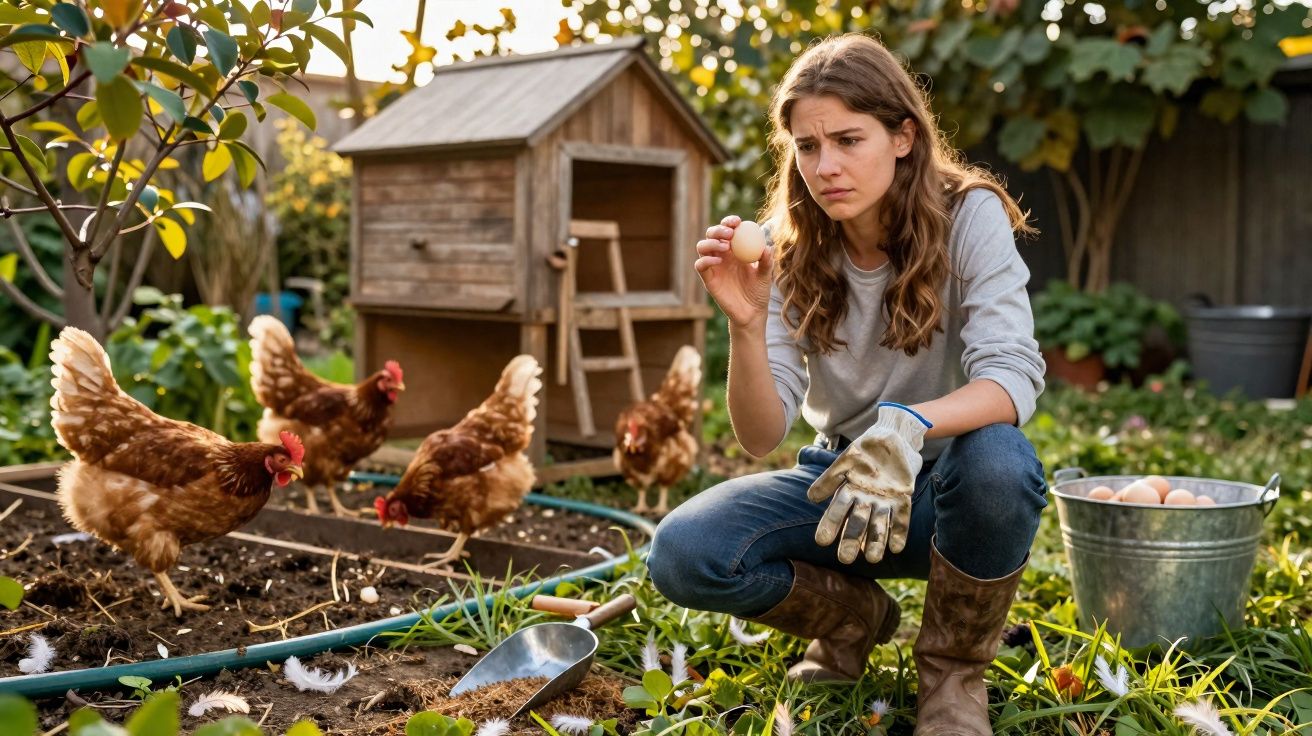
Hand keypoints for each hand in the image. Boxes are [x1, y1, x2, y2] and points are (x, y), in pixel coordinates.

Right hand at [694, 215, 772, 328]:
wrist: (752, 312)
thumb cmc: (759, 291)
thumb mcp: (766, 275)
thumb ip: (766, 261)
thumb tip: (767, 247)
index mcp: (735, 249)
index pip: (728, 230)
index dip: (729, 222)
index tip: (738, 222)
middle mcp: (721, 255)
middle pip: (711, 234)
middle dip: (718, 229)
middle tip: (730, 233)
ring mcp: (713, 266)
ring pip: (702, 246)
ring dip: (711, 242)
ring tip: (725, 246)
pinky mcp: (707, 279)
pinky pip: (700, 265)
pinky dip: (706, 260)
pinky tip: (719, 261)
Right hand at [807, 403, 931, 563]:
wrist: (896, 436)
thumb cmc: (867, 448)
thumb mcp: (847, 459)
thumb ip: (831, 478)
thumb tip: (811, 498)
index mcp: (849, 491)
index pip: (837, 511)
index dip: (829, 525)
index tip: (821, 541)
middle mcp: (866, 500)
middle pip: (857, 523)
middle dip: (851, 540)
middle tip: (845, 559)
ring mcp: (885, 501)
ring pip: (879, 525)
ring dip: (876, 541)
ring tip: (873, 559)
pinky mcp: (903, 499)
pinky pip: (901, 518)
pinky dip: (899, 532)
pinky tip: (896, 548)